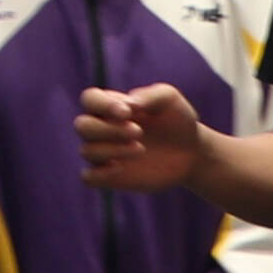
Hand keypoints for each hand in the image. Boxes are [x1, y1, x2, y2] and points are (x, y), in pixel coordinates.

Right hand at [80, 81, 205, 192]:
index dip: (102, 104)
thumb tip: (127, 105)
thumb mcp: (169, 99)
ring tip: (140, 149)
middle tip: (138, 132)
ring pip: (86, 150)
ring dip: (112, 149)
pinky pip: (88, 177)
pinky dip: (99, 174)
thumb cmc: (177, 120)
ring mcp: (105, 153)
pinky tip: (121, 168)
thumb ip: (149, 95)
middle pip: (82, 125)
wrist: (191, 152)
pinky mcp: (111, 177)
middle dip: (108, 129)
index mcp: (112, 105)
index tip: (128, 113)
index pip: (89, 99)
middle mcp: (103, 128)